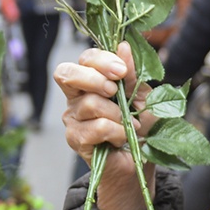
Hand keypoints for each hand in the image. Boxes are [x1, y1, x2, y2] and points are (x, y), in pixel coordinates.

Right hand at [56, 43, 158, 209]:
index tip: (122, 71)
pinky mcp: (75, 139)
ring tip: (129, 127)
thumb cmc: (142, 127)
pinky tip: (120, 139)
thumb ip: (132, 74)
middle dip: (93, 78)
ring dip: (117, 115)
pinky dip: (116, 132)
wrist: (140, 163)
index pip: (84, 59)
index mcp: (91, 81)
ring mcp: (73, 118)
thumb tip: (123, 45)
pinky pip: (96, 127)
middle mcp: (76, 97)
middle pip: (65, 73)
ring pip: (90, 104)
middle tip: (115, 90)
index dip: (101, 60)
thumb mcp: (143, 96)